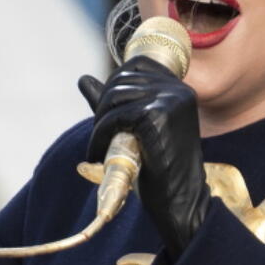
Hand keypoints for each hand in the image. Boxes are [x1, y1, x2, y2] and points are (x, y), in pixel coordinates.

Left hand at [78, 57, 209, 259]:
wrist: (181, 200)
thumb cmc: (159, 167)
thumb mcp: (136, 128)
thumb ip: (113, 102)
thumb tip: (83, 79)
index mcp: (179, 88)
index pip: (136, 64)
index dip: (113, 85)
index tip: (108, 114)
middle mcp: (178, 89)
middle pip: (121, 79)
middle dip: (102, 106)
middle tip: (100, 135)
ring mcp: (169, 100)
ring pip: (115, 96)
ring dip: (99, 122)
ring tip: (98, 146)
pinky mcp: (157, 116)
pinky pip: (115, 117)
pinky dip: (100, 135)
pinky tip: (98, 154)